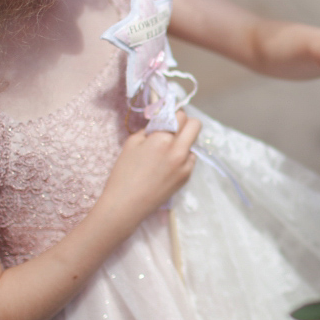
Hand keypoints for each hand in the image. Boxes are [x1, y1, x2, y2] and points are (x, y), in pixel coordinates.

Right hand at [98, 109, 201, 227]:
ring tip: (166, 152)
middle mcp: (179, 150)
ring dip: (183, 142)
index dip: (172, 115)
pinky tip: (167, 165)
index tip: (165, 119)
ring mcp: (185, 165)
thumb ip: (151, 129)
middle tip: (172, 130)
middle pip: (195, 125)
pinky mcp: (187, 177)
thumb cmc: (124, 173)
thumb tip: (162, 122)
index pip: (180, 115)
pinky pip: (190, 159)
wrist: (126, 205)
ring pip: (193, 143)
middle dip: (185, 123)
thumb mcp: (132, 143)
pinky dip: (182, 157)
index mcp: (163, 139)